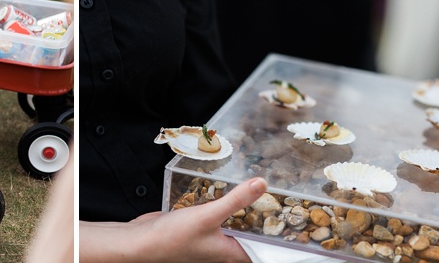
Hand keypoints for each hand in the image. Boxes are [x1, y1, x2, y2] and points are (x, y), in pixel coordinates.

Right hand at [80, 177, 267, 262]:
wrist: (141, 242)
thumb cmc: (173, 239)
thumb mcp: (208, 216)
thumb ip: (236, 200)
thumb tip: (262, 185)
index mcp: (232, 253)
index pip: (265, 249)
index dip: (281, 238)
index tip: (297, 221)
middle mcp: (223, 248)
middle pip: (252, 234)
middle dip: (265, 217)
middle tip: (280, 196)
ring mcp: (210, 238)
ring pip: (234, 223)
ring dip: (244, 209)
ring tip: (260, 189)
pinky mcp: (198, 227)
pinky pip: (218, 216)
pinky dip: (225, 205)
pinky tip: (228, 189)